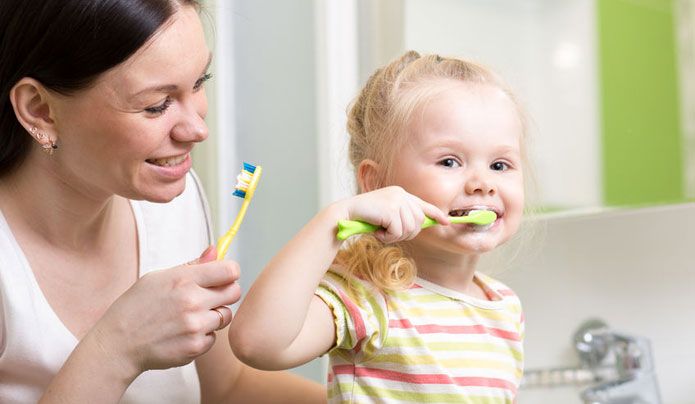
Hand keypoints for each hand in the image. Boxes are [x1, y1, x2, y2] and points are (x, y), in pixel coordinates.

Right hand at [90, 245, 240, 378]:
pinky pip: (214, 338)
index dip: (229, 273)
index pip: (230, 270)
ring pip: (225, 316)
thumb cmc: (136, 307)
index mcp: (183, 279)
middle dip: (225, 293)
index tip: (222, 277)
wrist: (117, 344)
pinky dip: (203, 336)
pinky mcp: (195, 347)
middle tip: (208, 297)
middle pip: (234, 292)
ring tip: (190, 317)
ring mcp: (195, 326)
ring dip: (213, 316)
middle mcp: (192, 301)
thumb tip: (216, 250)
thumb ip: (192, 265)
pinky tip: (183, 333)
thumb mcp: (158, 278)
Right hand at [341, 186, 448, 243]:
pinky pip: (398, 231)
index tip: (447, 222)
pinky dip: (388, 237)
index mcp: (401, 194)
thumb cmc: (365, 218)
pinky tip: (377, 232)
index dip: (436, 215)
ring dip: (395, 236)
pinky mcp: (391, 208)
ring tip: (381, 231)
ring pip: (409, 228)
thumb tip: (419, 226)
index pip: (424, 205)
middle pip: (418, 222)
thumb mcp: (387, 215)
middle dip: (407, 233)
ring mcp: (396, 200)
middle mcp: (401, 194)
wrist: (346, 213)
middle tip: (389, 234)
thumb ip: (402, 217)